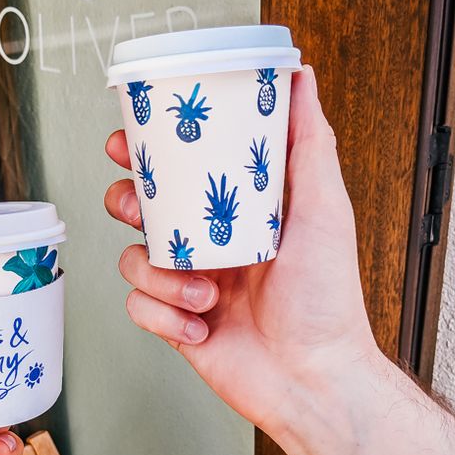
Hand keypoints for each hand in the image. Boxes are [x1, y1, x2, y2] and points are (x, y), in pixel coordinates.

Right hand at [104, 65, 377, 436]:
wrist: (315, 378)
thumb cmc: (327, 299)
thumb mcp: (324, 207)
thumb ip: (309, 142)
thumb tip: (300, 77)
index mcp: (235, 213)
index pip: (180, 169)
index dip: (146, 153)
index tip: (127, 140)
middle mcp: (208, 244)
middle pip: (140, 209)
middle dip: (127, 203)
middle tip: (135, 206)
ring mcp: (188, 285)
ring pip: (133, 259)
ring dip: (162, 275)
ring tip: (205, 292)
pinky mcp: (175, 324)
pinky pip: (139, 309)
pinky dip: (165, 317)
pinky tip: (199, 324)